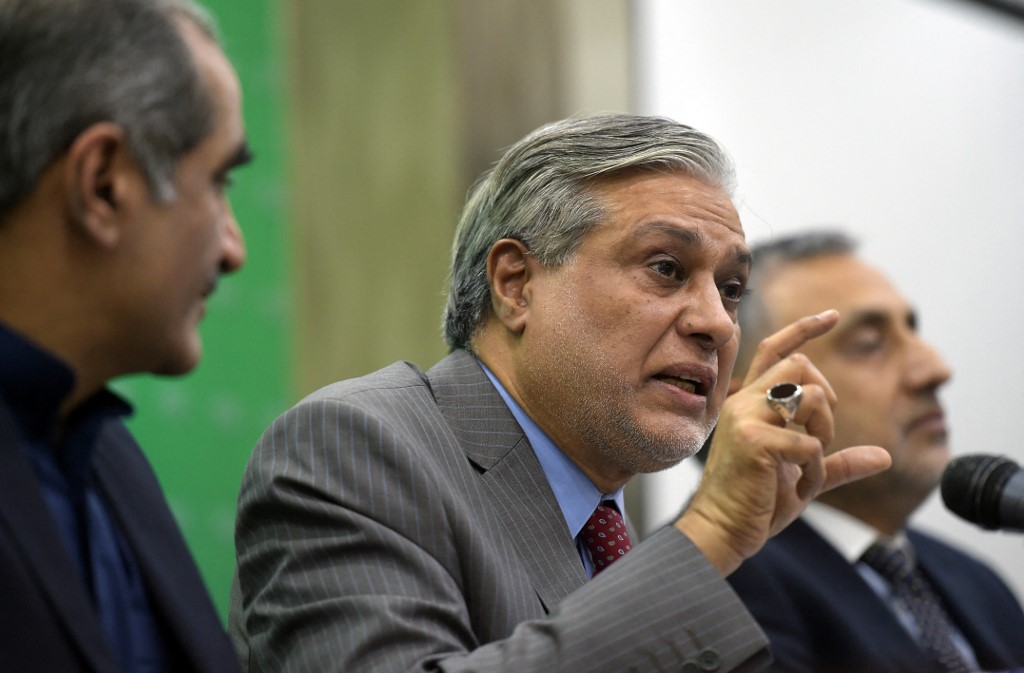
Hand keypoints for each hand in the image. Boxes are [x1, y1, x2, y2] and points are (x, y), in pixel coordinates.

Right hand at [675, 309, 890, 574]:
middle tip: (822, 437)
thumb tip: (884, 457)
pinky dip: (816, 470)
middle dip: (826, 399)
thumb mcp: (802, 475)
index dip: (804, 328)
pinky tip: (800, 488)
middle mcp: (744, 402)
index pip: (774, 350)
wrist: (722, 529)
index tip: (833, 315)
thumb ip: (838, 462)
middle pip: (801, 366)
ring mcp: (746, 419)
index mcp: (749, 402)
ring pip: (809, 396)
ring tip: (811, 463)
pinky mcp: (754, 441)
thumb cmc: (755, 501)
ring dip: (824, 432)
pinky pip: (810, 443)